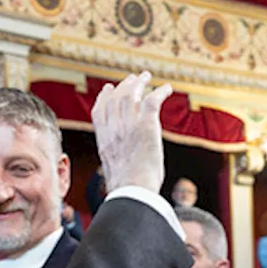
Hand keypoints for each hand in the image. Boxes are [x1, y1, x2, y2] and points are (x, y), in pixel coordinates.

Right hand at [91, 72, 171, 194]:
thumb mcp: (114, 171)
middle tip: (133, 79)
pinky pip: (152, 100)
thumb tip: (125, 167)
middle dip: (124, 86)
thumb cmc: (127, 189)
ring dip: (140, 83)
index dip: (104, 97)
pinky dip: (160, 91)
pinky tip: (167, 89)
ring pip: (132, 94)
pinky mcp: (146, 125)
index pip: (99, 111)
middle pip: (116, 98)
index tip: (108, 88)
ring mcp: (129, 125)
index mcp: (104, 140)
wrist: (132, 191)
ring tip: (147, 76)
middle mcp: (114, 129)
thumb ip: (118, 159)